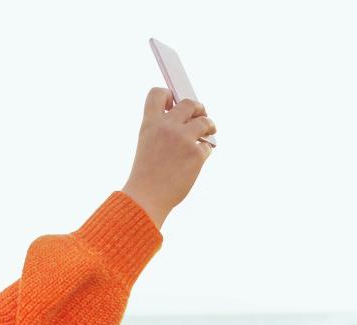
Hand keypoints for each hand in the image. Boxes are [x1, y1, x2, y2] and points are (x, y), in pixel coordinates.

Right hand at [121, 87, 216, 228]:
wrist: (146, 198)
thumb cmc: (146, 175)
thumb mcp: (147, 145)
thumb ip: (162, 130)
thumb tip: (190, 118)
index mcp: (151, 124)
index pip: (158, 94)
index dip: (168, 94)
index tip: (173, 101)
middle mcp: (167, 127)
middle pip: (189, 103)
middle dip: (198, 108)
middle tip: (201, 114)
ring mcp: (183, 138)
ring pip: (204, 121)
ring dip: (209, 126)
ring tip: (209, 131)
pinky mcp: (196, 153)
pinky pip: (207, 146)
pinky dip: (204, 152)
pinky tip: (195, 161)